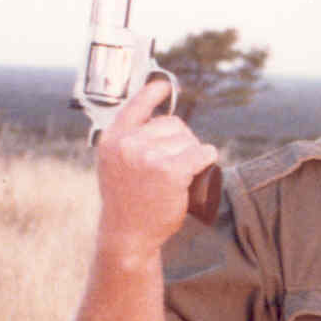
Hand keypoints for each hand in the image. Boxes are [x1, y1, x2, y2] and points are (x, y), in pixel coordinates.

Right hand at [94, 77, 218, 259]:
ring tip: (181, 174)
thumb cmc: (126, 202)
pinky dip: (208, 157)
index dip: (153, 93)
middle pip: (172, 124)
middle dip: (181, 139)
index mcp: (112, 139)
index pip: (135, 106)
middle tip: (175, 164)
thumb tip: (158, 119)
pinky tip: (205, 163)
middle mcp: (128, 144)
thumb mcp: (115, 166)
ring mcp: (149, 156)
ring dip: (193, 153)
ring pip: (188, 140)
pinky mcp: (171, 171)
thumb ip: (128, 144)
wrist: (127, 235)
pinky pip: (202, 153)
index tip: (165, 85)